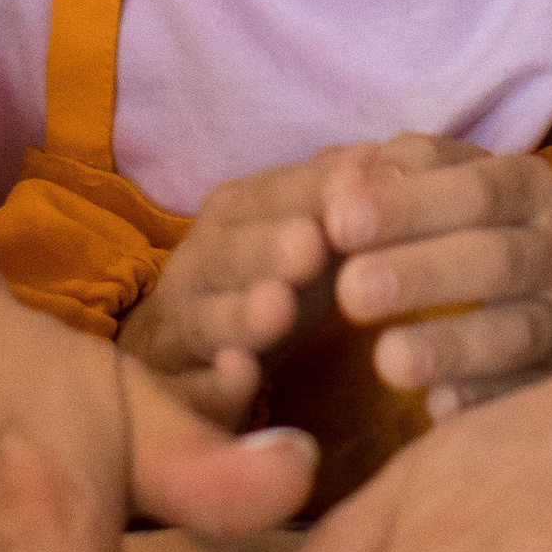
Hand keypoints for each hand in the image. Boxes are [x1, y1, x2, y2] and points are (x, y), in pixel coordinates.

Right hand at [119, 154, 345, 421]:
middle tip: (309, 244)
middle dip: (265, 248)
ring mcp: (175, 334)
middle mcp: (193, 270)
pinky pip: (187, 393)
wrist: (183, 357)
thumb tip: (377, 155)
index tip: (356, 184)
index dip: (307, 191)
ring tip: (278, 308)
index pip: (264, 198)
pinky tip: (241, 378)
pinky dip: (212, 386)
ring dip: (238, 316)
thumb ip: (329, 197)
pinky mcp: (174, 396)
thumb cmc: (262, 284)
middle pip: (224, 256)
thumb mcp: (299, 236)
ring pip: (201, 323)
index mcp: (227, 220)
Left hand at [320, 134, 551, 411]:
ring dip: (452, 347)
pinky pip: (528, 396)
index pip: (475, 188)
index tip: (338, 220)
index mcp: (530, 187)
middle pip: (495, 260)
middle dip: (422, 273)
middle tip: (349, 291)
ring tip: (387, 359)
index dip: (410, 204)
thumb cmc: (500, 222)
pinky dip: (485, 402)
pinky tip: (438, 407)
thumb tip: (343, 186)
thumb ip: (406, 170)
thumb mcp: (467, 177)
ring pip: (518, 334)